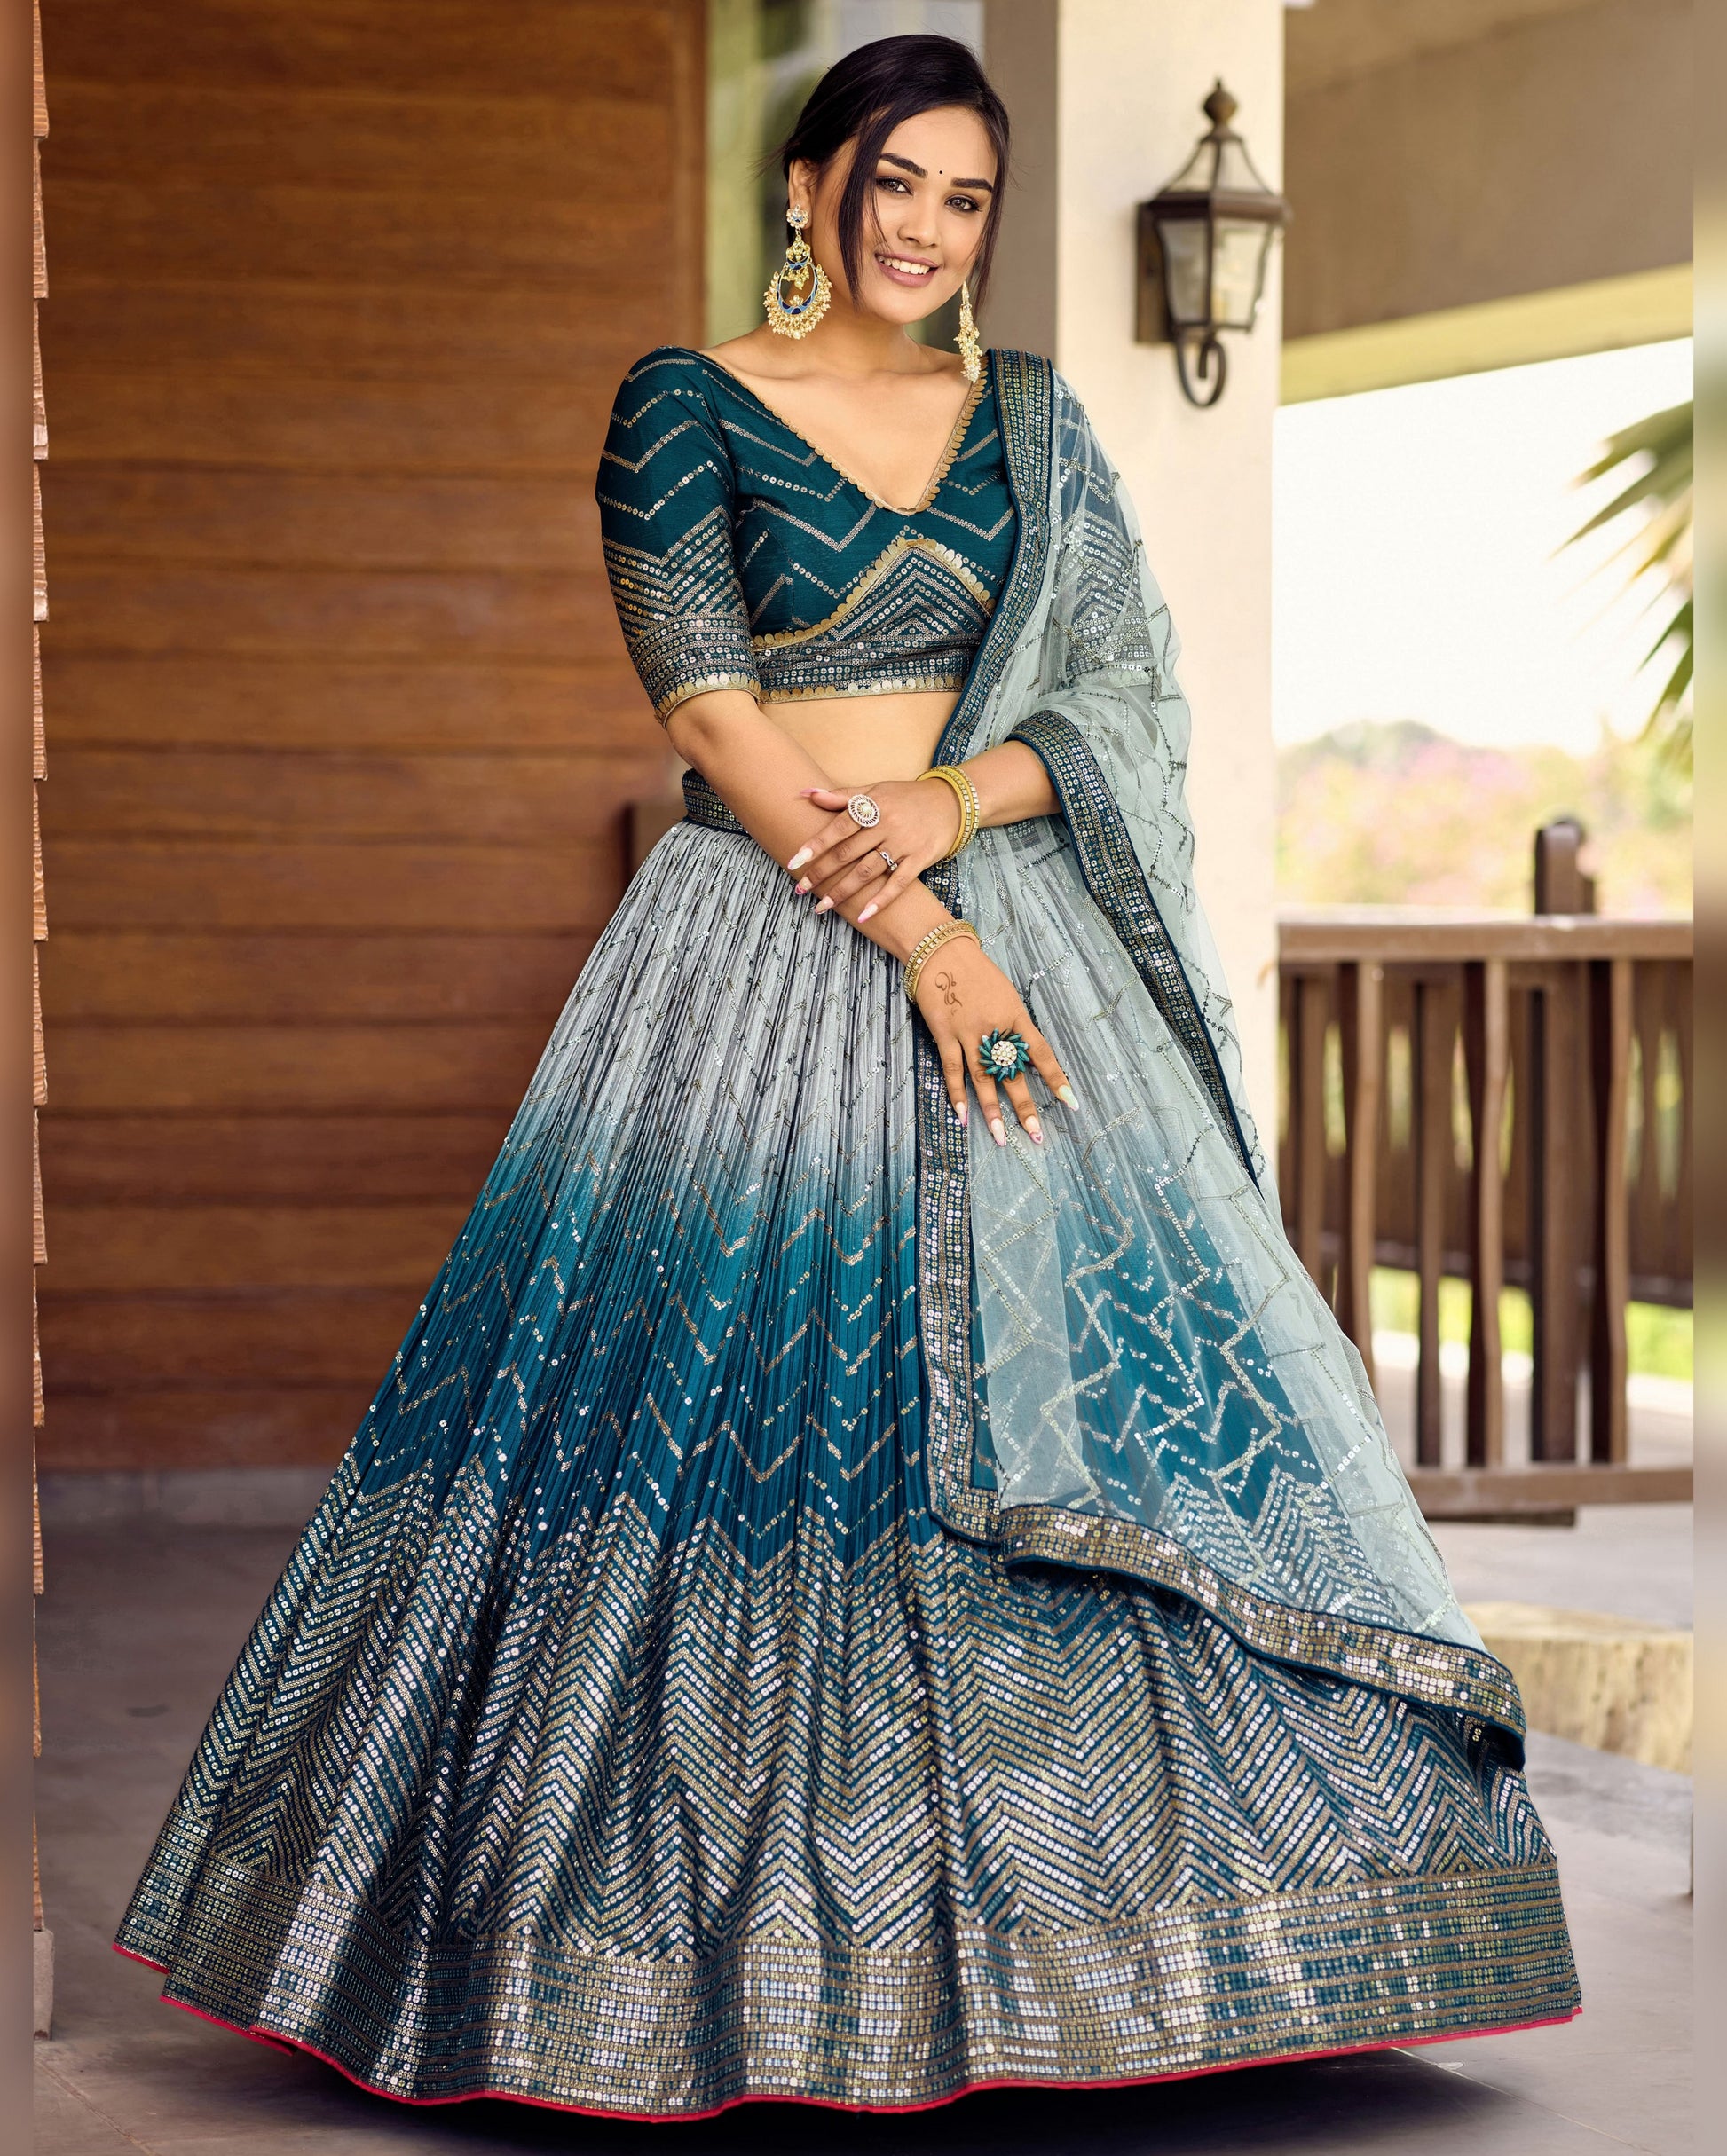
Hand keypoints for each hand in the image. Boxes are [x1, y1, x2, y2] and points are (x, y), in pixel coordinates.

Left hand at [785, 781, 961, 920]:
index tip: (795, 862)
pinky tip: (864, 915)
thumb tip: (805, 793)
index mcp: (873, 806)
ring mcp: (904, 844)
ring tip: (822, 906)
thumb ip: (841, 795)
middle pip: (848, 853)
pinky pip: (899, 883)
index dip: (815, 846)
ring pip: (868, 871)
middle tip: (801, 889)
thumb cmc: (906, 797)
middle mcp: (886, 825)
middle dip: (822, 873)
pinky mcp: (920, 859)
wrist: (951, 801)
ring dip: (843, 890)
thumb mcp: (875, 790)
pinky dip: (882, 900)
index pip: (838, 828)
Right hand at [914, 936, 1075, 1146]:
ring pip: (983, 1079)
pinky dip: (958, 1094)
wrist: (943, 952)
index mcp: (1016, 1016)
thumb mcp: (1008, 994)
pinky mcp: (945, 1035)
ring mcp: (969, 1033)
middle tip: (1036, 1135)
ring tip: (1000, 1137)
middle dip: (1025, 1107)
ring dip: (992, 1110)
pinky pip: (953, 1070)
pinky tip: (964, 1116)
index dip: (1056, 1079)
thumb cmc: (979, 972)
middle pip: (1013, 1074)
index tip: (1070, 1102)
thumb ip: (1015, 1025)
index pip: (1041, 1054)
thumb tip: (1023, 1055)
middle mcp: (995, 1028)